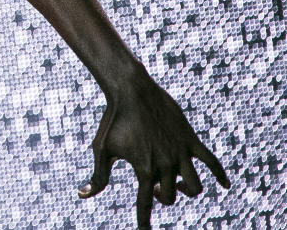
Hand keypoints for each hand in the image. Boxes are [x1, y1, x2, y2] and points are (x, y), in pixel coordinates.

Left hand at [78, 69, 228, 228]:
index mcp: (144, 169)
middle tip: (155, 187)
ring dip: (187, 190)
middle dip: (164, 197)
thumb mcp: (101, 149)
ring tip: (177, 182)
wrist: (130, 90)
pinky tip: (225, 184)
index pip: (146, 205)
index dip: (144, 221)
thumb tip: (82, 195)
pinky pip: (212, 162)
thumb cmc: (112, 120)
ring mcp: (180, 153)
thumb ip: (98, 176)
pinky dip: (220, 174)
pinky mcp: (190, 140)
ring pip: (195, 186)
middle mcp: (165, 164)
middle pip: (172, 197)